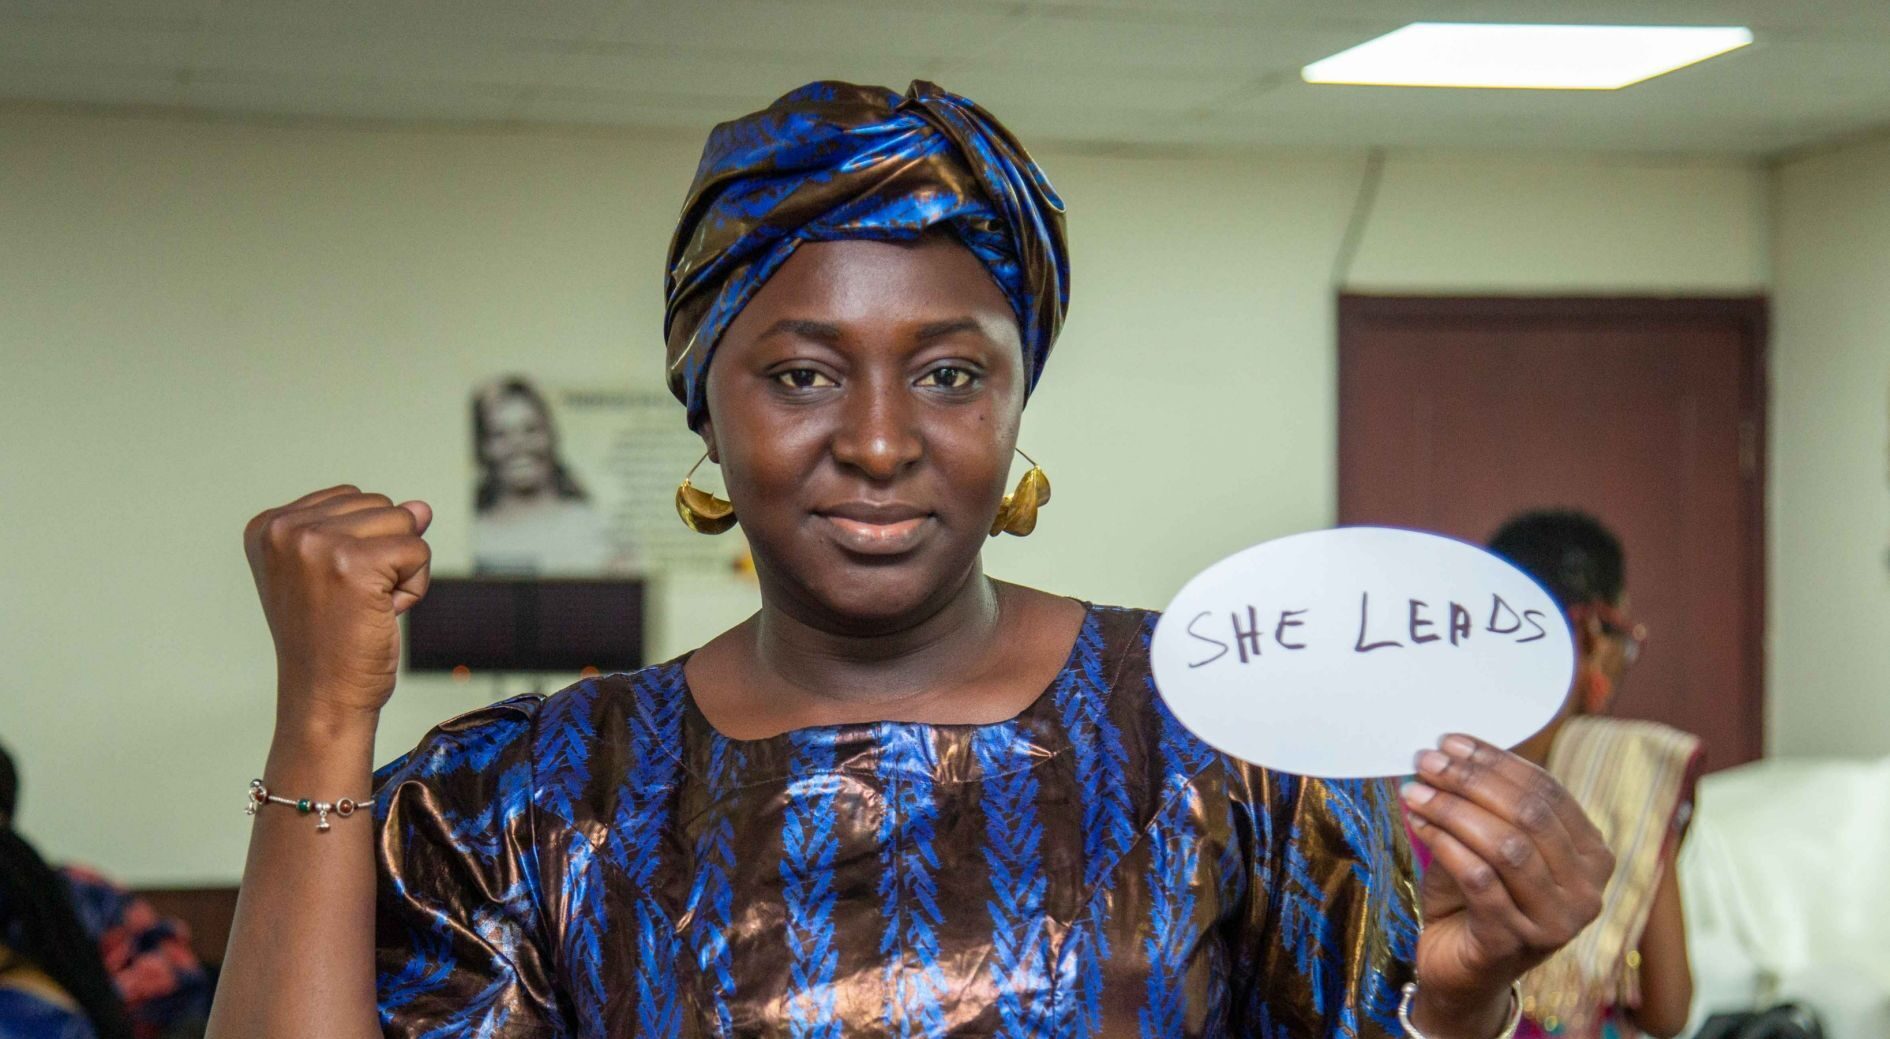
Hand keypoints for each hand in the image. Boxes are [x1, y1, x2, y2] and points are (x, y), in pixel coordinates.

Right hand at [244, 486, 432, 726]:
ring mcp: (315, 543)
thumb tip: (422, 508)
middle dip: (385, 553)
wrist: (323, 698)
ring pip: (403, 523)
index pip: (351, 498)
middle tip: (352, 602)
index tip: (332, 588)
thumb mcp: (341, 572)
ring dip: (401, 569)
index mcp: (268, 526)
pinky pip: (418, 551)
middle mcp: (283, 529)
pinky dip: (414, 587)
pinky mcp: (353, 563)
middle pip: (379, 505)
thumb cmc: (331, 640)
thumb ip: (373, 530)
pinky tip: (382, 614)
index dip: (361, 545)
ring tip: (366, 606)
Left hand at [1402, 734, 1613, 1036]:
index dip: (1497, 762)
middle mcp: (1586, 891)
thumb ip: (1487, 805)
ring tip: (1414, 790)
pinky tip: (1418, 824)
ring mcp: (1555, 923)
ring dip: (1453, 809)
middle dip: (1472, 780)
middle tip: (1427, 760)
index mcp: (1592, 857)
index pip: (1548, 793)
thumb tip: (1450, 754)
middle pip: (1529, 815)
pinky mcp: (1514, 942)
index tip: (1451, 742)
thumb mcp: (1489, 844)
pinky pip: (1479, 879)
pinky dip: (1444, 843)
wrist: (1461, 969)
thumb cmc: (1477, 899)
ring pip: (1506, 846)